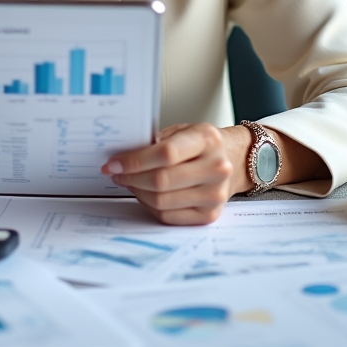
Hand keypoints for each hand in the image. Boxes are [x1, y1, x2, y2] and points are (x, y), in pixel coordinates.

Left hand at [102, 123, 251, 224]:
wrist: (233, 160)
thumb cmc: (202, 144)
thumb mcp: (183, 130)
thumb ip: (157, 141)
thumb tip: (122, 157)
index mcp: (207, 139)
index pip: (165, 153)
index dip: (134, 160)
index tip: (113, 163)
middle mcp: (216, 168)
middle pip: (161, 181)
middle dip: (131, 178)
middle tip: (116, 173)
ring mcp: (214, 195)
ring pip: (162, 201)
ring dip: (138, 192)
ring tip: (130, 182)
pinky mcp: (209, 215)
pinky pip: (168, 216)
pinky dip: (149, 206)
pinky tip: (145, 194)